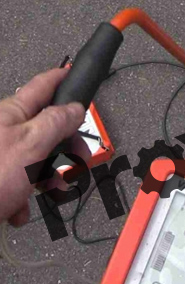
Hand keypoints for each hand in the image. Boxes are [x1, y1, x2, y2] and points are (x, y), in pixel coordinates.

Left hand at [0, 69, 89, 225]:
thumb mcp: (30, 144)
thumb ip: (56, 122)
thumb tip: (75, 108)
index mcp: (11, 114)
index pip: (41, 86)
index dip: (60, 79)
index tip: (72, 74)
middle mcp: (4, 131)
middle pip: (46, 129)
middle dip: (66, 147)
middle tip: (79, 160)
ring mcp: (0, 156)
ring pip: (36, 159)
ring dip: (48, 178)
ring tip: (50, 191)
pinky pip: (19, 184)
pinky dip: (24, 198)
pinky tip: (19, 209)